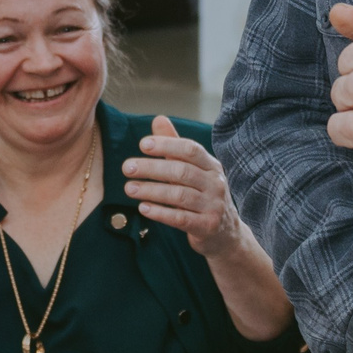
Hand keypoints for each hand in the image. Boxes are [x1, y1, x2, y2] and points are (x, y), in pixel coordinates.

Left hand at [122, 115, 250, 258]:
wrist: (226, 233)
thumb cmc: (203, 195)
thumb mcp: (193, 170)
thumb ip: (175, 147)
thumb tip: (158, 119)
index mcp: (212, 166)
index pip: (190, 149)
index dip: (166, 145)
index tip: (142, 144)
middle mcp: (216, 183)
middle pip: (182, 171)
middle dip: (152, 168)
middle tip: (127, 167)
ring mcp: (213, 206)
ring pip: (180, 195)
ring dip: (151, 191)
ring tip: (129, 188)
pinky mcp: (208, 226)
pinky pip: (181, 218)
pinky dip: (161, 213)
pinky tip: (143, 208)